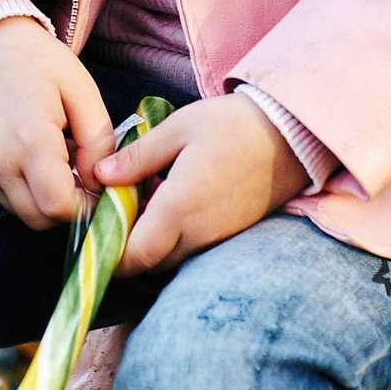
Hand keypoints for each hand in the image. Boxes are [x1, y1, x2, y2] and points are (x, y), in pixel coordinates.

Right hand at [0, 19, 114, 228]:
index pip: (58, 206)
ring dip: (49, 204)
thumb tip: (99, 182)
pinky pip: (7, 198)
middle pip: (40, 219)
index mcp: (30, 140)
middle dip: (70, 210)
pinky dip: (29, 194)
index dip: (87, 206)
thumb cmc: (36, 60)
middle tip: (88, 182)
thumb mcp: (81, 90)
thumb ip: (97, 141)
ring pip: (22, 213)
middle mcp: (0, 161)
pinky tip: (44, 164)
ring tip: (67, 169)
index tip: (103, 189)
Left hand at [92, 94, 309, 273]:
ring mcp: (218, 238)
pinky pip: (195, 248)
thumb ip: (137, 157)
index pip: (135, 257)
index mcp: (178, 208)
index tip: (100, 234)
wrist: (290, 134)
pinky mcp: (233, 235)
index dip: (112, 256)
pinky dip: (179, 237)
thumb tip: (100, 176)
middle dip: (131, 248)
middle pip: (151, 263)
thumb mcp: (177, 129)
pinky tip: (180, 203)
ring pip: (173, 258)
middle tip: (122, 213)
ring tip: (152, 202)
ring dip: (156, 242)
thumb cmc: (231, 126)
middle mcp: (198, 233)